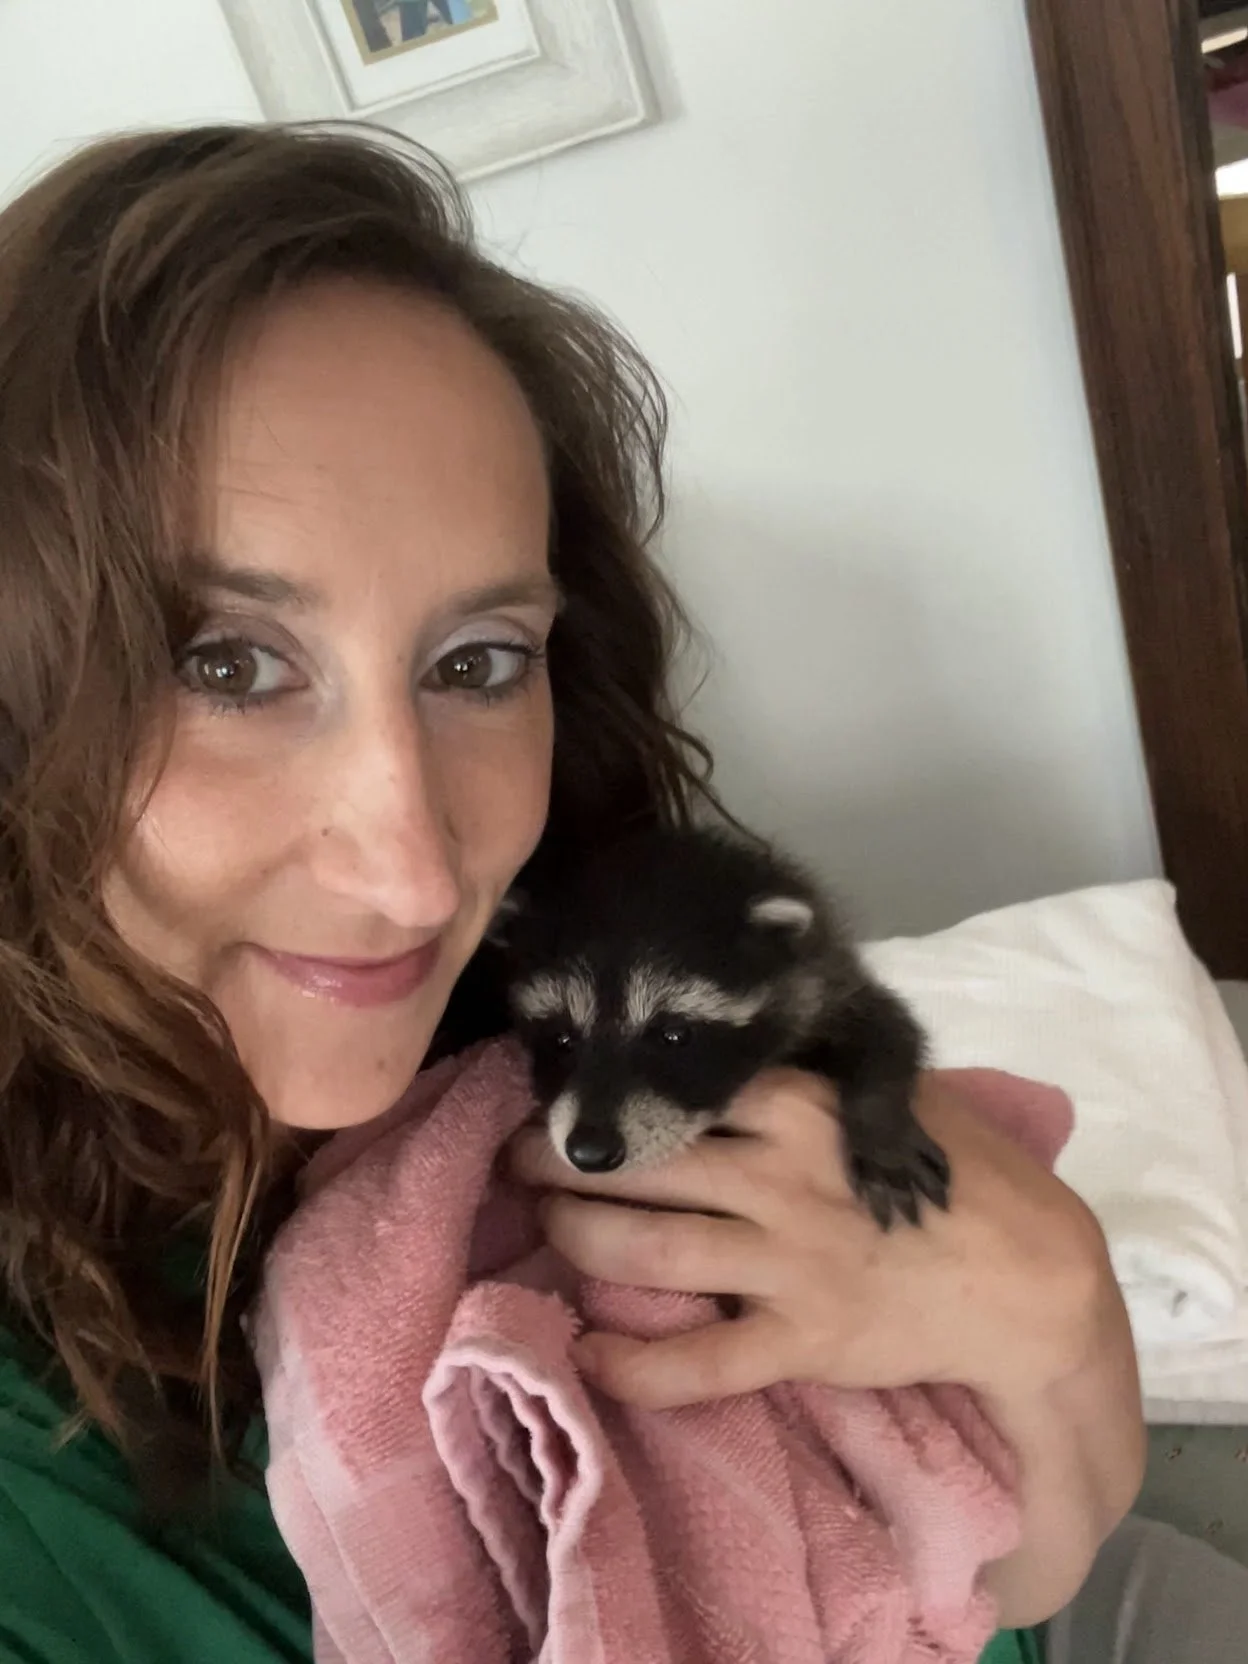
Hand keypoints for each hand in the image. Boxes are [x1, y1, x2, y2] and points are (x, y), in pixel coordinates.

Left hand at [508, 1068, 1112, 1411]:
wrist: (1032, 1280)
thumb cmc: (966, 1172)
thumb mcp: (896, 1089)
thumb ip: (813, 1067)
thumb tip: (730, 1041)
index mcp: (802, 1105)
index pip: (677, 1086)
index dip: (608, 1091)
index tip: (560, 1088)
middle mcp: (780, 1176)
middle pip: (640, 1164)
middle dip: (558, 1161)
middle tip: (514, 1158)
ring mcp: (788, 1262)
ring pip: (646, 1250)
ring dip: (575, 1237)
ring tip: (540, 1225)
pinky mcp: (801, 1341)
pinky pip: (698, 1363)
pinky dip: (633, 1365)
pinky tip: (587, 1355)